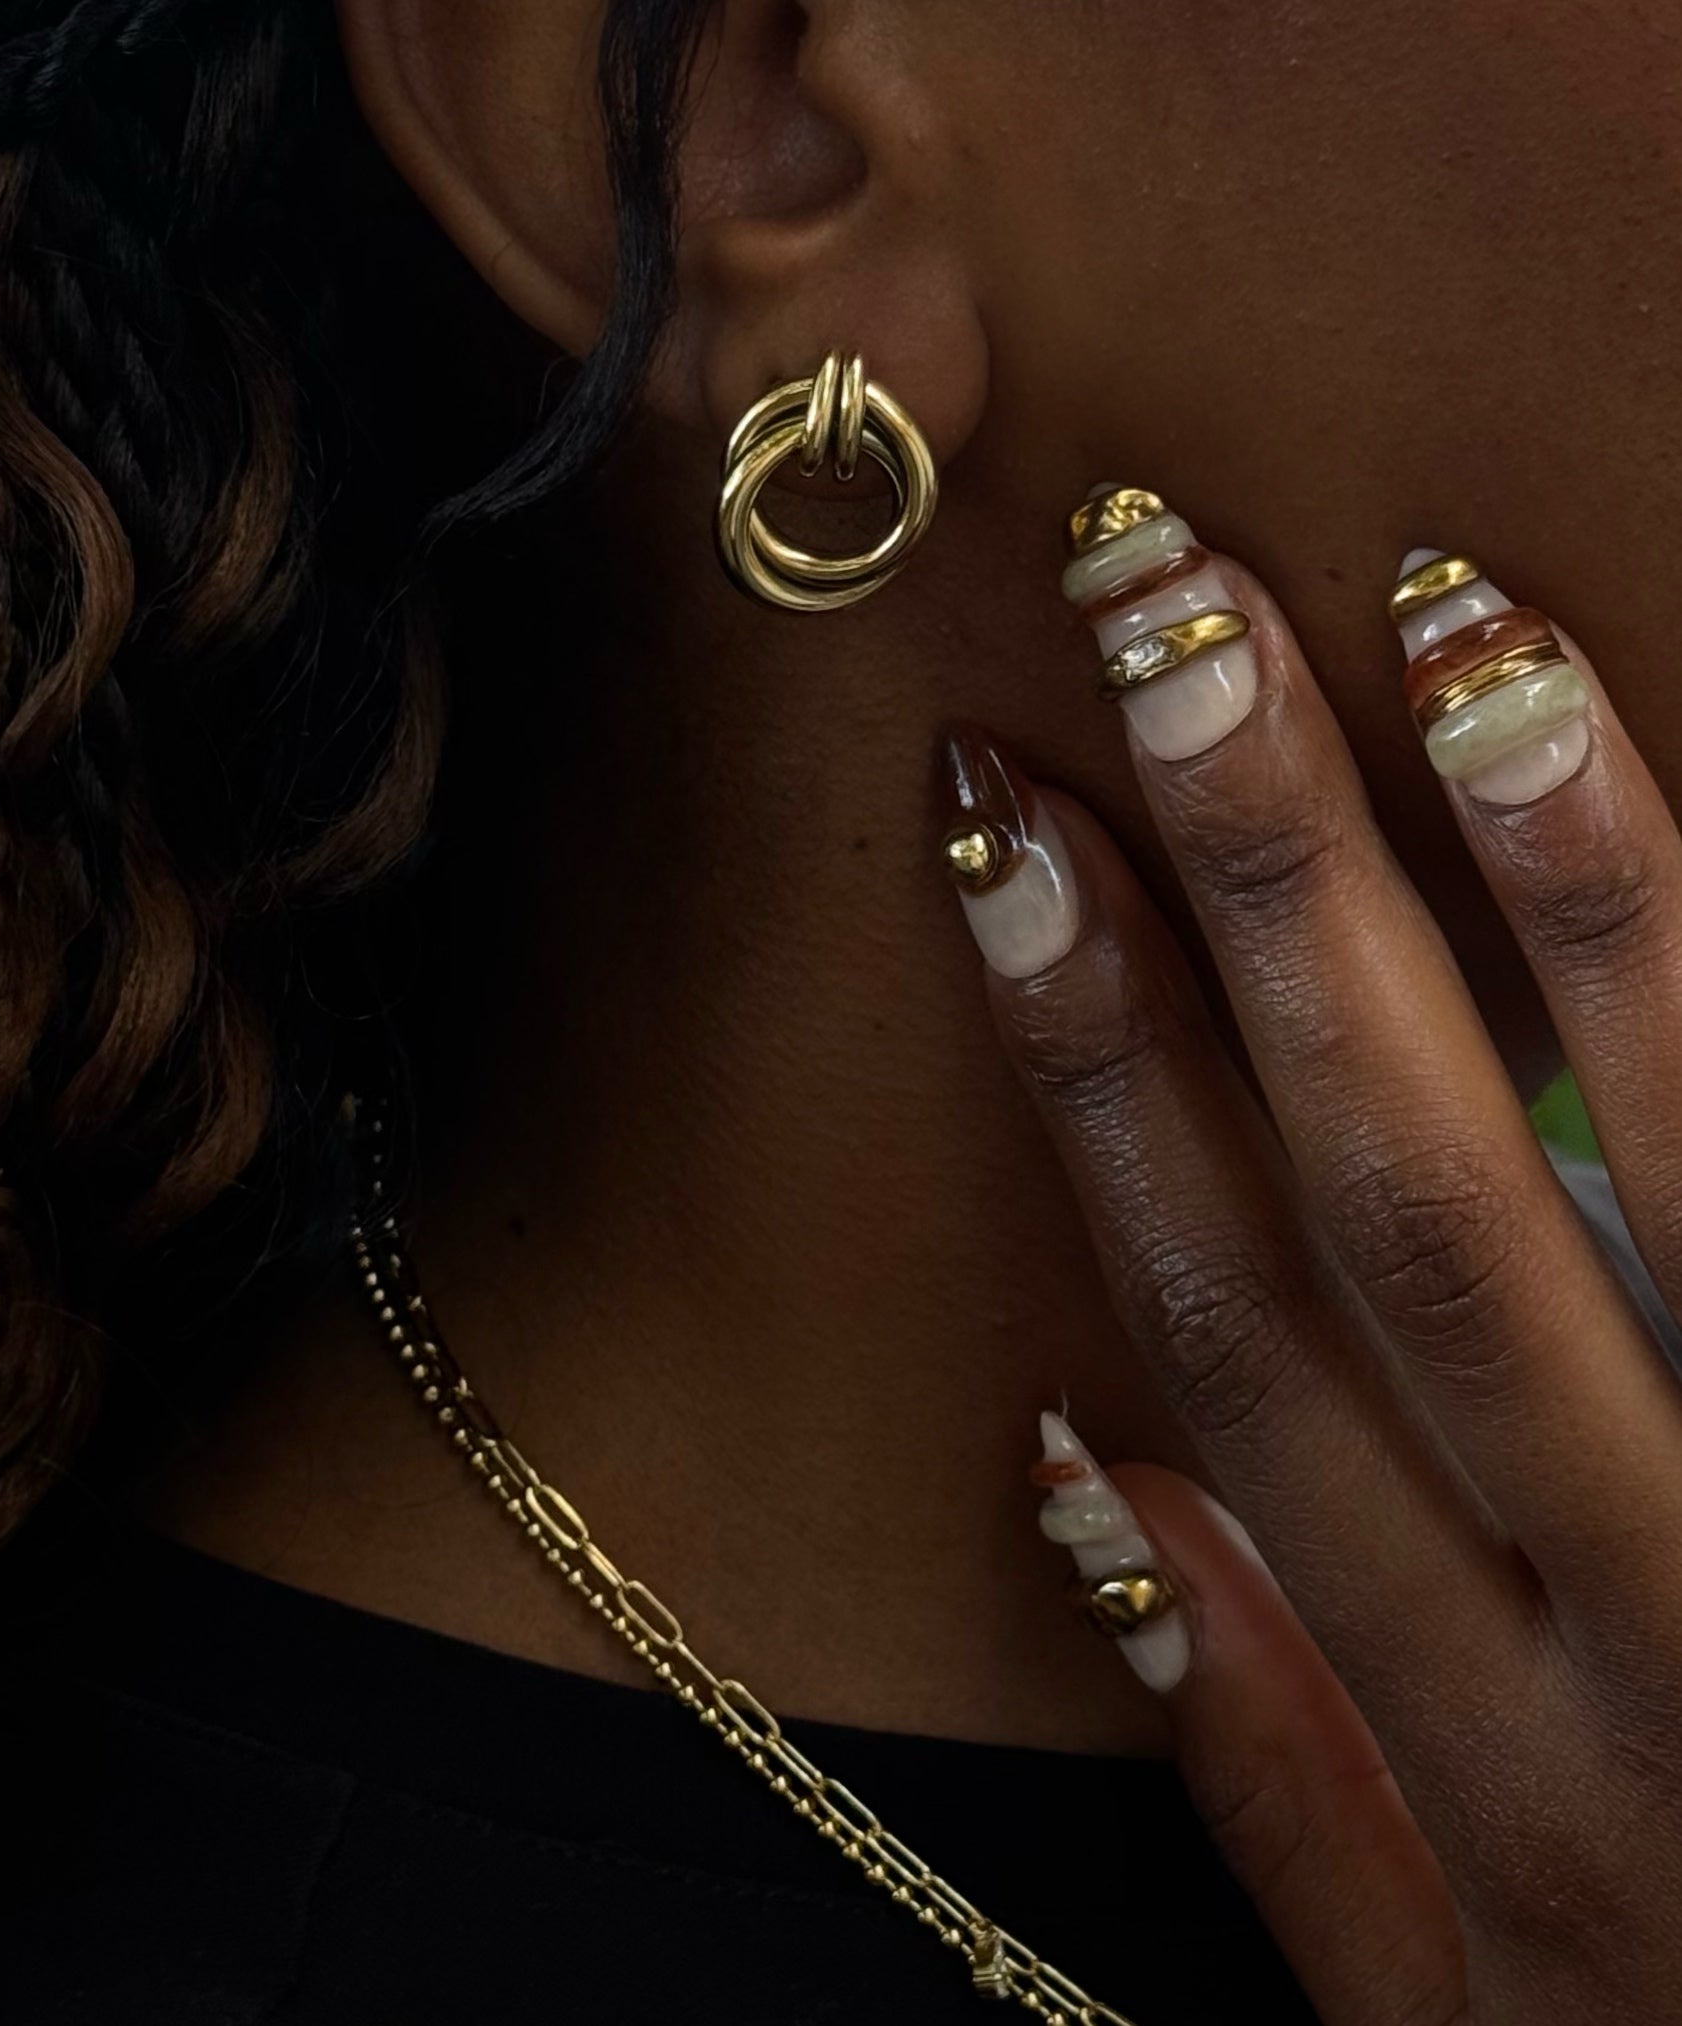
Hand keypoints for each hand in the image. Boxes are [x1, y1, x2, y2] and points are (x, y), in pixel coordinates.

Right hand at [944, 496, 1681, 2023]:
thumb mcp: (1446, 2025)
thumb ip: (1266, 1771)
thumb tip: (1091, 1475)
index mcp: (1474, 1766)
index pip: (1224, 1327)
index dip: (1092, 1065)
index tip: (1003, 832)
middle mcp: (1643, 1655)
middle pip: (1404, 1210)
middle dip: (1267, 899)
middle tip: (1179, 616)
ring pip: (1671, 1194)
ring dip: (1567, 908)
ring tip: (1469, 639)